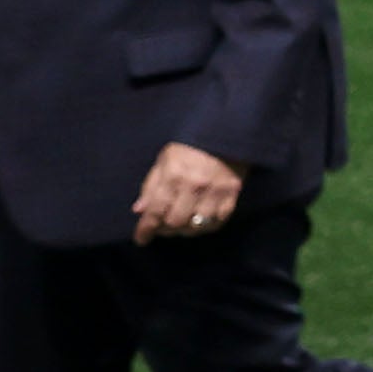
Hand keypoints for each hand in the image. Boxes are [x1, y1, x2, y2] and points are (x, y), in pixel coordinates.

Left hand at [130, 141, 245, 243]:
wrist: (225, 132)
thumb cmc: (189, 146)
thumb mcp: (164, 161)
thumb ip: (151, 186)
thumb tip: (139, 210)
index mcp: (173, 175)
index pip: (155, 211)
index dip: (145, 229)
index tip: (141, 239)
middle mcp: (194, 185)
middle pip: (175, 222)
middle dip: (165, 229)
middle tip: (162, 227)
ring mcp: (216, 190)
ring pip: (197, 225)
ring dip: (185, 230)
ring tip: (180, 224)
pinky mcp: (233, 192)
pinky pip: (218, 221)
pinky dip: (207, 226)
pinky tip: (200, 221)